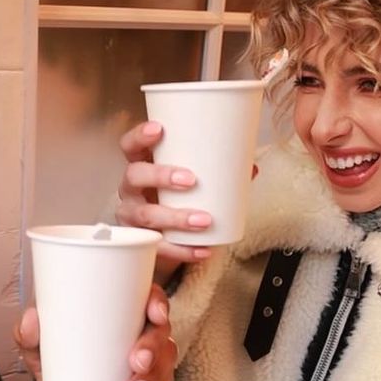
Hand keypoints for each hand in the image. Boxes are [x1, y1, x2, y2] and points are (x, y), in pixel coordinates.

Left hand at [15, 286, 176, 380]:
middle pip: (162, 334)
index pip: (150, 300)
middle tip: (137, 361)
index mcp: (123, 315)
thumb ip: (29, 335)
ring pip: (163, 367)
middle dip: (154, 347)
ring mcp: (150, 364)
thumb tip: (31, 318)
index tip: (154, 313)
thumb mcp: (40, 350)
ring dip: (152, 380)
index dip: (158, 303)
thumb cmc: (59, 363)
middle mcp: (142, 335)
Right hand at [116, 121, 256, 284]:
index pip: (130, 145)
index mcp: (141, 164)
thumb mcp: (190, 181)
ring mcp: (131, 215)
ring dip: (175, 217)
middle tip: (191, 180)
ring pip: (145, 215)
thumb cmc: (175, 196)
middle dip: (161, 176)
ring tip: (204, 220)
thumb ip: (217, 172)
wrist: (164, 236)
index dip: (139, 136)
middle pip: (134, 175)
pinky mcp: (139, 241)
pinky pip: (158, 247)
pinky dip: (182, 250)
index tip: (159, 129)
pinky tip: (203, 250)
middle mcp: (130, 188)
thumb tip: (250, 168)